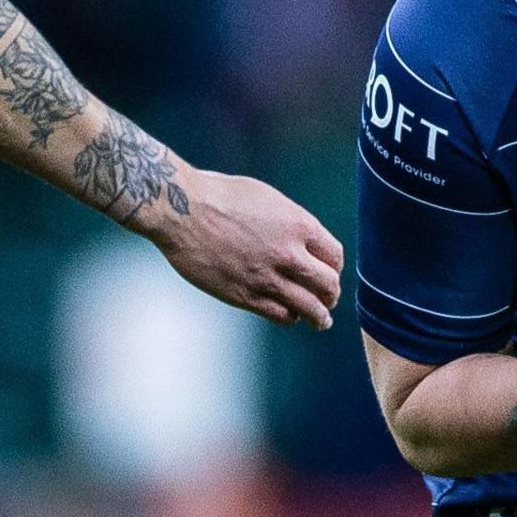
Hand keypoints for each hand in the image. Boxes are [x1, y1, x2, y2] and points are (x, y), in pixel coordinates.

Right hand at [149, 169, 345, 328]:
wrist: (182, 209)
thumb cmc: (220, 196)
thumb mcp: (268, 199)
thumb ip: (290, 222)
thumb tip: (302, 240)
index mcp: (299, 225)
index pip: (334, 256)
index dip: (334, 267)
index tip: (330, 272)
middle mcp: (289, 253)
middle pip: (328, 285)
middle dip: (331, 294)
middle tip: (329, 299)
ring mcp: (268, 277)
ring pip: (310, 308)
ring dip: (318, 316)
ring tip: (320, 321)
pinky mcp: (246, 295)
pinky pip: (281, 315)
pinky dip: (289, 318)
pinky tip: (288, 315)